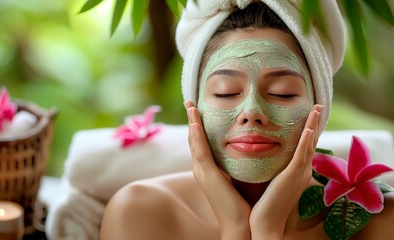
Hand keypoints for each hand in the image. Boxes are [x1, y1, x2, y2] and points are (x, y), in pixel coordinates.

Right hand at [184, 101, 251, 239]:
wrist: (241, 226)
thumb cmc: (243, 204)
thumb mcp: (238, 179)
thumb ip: (237, 165)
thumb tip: (246, 152)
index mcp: (208, 170)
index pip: (201, 143)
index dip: (198, 126)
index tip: (198, 110)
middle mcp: (201, 170)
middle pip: (194, 139)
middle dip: (191, 120)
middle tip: (189, 102)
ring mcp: (202, 172)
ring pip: (194, 141)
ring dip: (191, 122)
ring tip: (190, 105)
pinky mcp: (208, 176)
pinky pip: (200, 151)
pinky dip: (196, 136)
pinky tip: (195, 123)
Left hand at [250, 105, 322, 238]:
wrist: (265, 222)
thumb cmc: (265, 203)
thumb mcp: (271, 179)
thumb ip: (272, 166)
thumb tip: (264, 153)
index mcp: (297, 170)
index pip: (305, 145)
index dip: (309, 129)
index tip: (310, 114)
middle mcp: (302, 170)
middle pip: (311, 142)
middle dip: (315, 123)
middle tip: (318, 106)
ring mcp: (299, 173)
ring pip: (309, 145)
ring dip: (313, 126)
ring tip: (316, 109)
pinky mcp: (292, 177)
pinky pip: (300, 156)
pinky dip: (306, 142)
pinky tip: (308, 129)